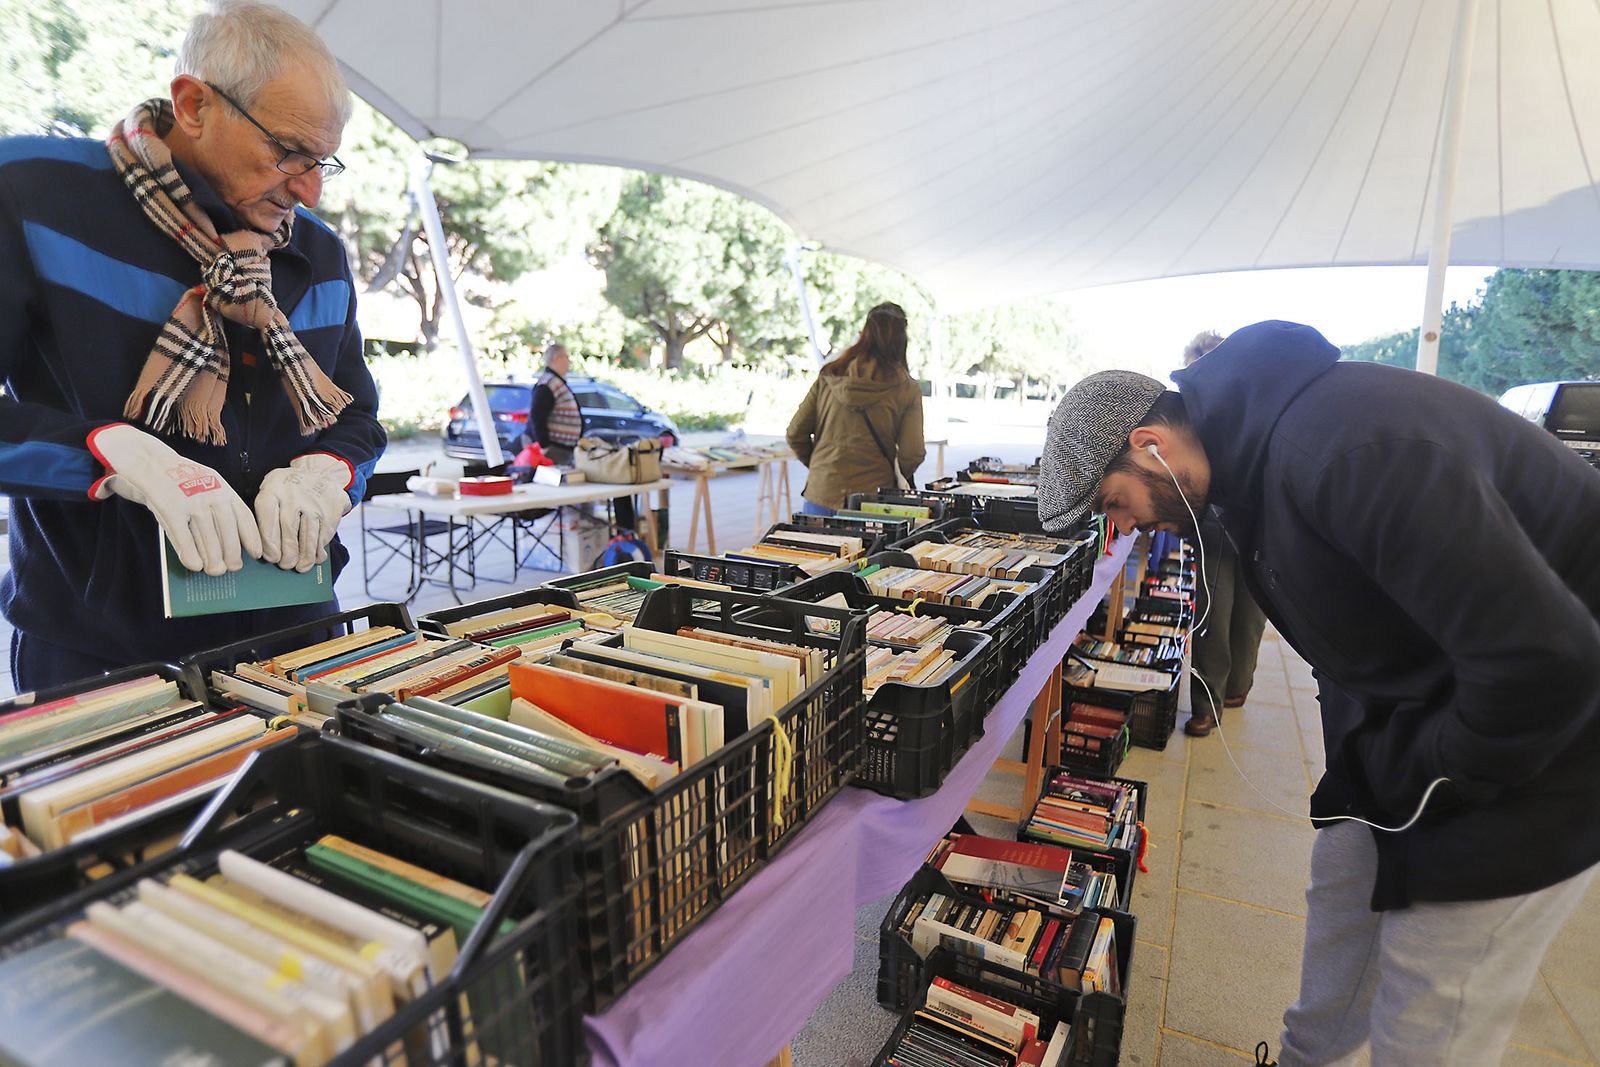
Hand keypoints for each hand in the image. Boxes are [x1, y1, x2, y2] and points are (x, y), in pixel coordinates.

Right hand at [88, 424, 261, 575]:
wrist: (153, 464)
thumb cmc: (186, 481)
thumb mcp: (211, 485)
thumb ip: (223, 506)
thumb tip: (235, 543)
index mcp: (225, 490)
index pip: (244, 518)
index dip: (251, 538)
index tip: (256, 554)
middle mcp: (212, 496)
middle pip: (228, 533)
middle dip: (232, 555)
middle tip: (233, 568)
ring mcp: (191, 503)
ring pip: (208, 540)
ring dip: (213, 560)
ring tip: (215, 570)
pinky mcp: (171, 510)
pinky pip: (184, 538)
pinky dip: (191, 555)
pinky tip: (195, 566)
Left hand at [254, 453, 352, 571]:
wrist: (321, 473)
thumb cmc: (288, 491)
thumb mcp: (271, 490)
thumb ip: (265, 514)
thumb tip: (262, 549)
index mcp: (273, 489)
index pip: (268, 518)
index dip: (269, 541)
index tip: (271, 557)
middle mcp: (293, 496)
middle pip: (288, 529)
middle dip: (287, 552)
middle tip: (285, 565)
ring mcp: (314, 504)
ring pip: (308, 535)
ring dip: (304, 556)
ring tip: (300, 567)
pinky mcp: (330, 511)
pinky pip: (323, 536)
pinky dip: (319, 550)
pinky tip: (315, 558)